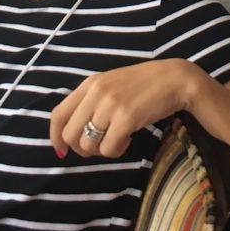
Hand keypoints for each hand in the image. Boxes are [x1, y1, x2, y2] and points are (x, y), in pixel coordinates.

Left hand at [49, 59, 197, 159]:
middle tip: (100, 145)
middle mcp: (96, 93)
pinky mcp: (127, 117)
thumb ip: (91, 102)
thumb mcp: (111, 85)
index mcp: (89, 84)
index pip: (58, 115)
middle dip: (82, 148)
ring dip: (101, 150)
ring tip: (117, 139)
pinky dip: (116, 151)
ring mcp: (111, 105)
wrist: (174, 79)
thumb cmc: (143, 85)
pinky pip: (109, 148)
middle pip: (70, 135)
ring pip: (88, 145)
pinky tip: (128, 139)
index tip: (63, 151)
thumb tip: (71, 135)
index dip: (55, 137)